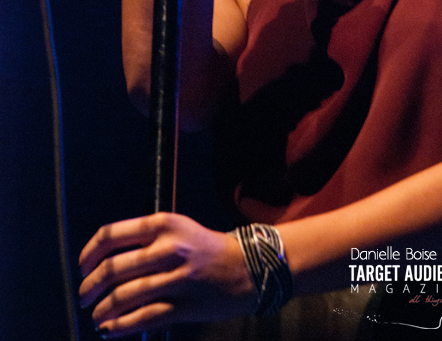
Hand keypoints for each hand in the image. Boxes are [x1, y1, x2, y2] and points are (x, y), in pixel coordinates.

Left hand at [79, 212, 254, 336]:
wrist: (247, 267)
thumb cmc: (205, 247)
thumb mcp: (177, 228)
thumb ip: (145, 239)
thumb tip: (105, 260)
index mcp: (163, 224)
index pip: (112, 234)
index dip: (89, 253)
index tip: (82, 266)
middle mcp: (169, 248)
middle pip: (113, 268)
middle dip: (90, 286)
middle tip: (84, 295)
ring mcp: (177, 278)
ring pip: (125, 296)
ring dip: (103, 309)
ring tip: (96, 315)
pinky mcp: (184, 305)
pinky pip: (143, 318)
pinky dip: (120, 326)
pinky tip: (109, 329)